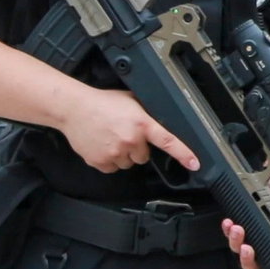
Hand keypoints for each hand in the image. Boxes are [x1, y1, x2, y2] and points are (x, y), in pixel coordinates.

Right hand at [51, 81, 191, 175]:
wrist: (74, 108)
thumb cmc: (102, 102)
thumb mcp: (130, 100)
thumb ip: (146, 112)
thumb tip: (159, 119)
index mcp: (141, 123)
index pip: (168, 141)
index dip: (184, 154)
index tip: (195, 163)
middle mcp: (130, 140)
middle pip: (144, 157)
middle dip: (137, 148)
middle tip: (124, 134)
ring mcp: (115, 153)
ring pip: (128, 163)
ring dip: (123, 154)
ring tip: (111, 138)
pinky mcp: (101, 162)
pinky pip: (112, 168)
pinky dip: (109, 160)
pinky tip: (102, 145)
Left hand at [220, 166, 269, 268]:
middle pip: (256, 265)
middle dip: (247, 259)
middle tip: (247, 247)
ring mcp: (255, 238)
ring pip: (242, 251)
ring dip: (236, 243)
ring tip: (236, 228)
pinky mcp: (244, 227)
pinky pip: (233, 236)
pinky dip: (228, 231)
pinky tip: (229, 223)